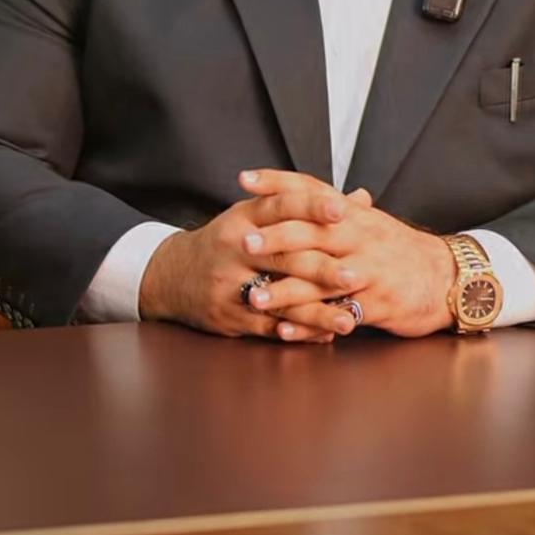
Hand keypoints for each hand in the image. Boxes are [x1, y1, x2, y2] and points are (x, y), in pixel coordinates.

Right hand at [138, 184, 372, 341]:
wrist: (172, 275)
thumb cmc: (228, 241)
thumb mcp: (257, 215)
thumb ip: (308, 208)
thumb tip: (361, 199)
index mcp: (245, 217)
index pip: (280, 205)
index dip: (311, 206)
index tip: (341, 209)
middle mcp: (236, 247)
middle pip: (283, 256)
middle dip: (322, 268)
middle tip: (357, 275)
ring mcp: (230, 284)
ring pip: (279, 299)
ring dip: (316, 312)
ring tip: (348, 320)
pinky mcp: (228, 316)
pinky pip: (267, 327)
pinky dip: (298, 332)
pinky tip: (324, 336)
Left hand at [238, 169, 456, 338]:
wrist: (446, 277)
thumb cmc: (398, 250)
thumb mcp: (369, 222)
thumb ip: (334, 209)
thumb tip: (300, 190)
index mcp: (354, 214)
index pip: (312, 189)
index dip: (278, 182)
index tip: (245, 179)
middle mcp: (360, 236)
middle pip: (313, 232)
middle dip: (276, 238)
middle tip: (242, 242)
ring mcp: (369, 271)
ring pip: (321, 279)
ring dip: (284, 290)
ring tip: (252, 297)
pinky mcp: (376, 303)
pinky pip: (337, 314)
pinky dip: (309, 324)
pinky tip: (283, 330)